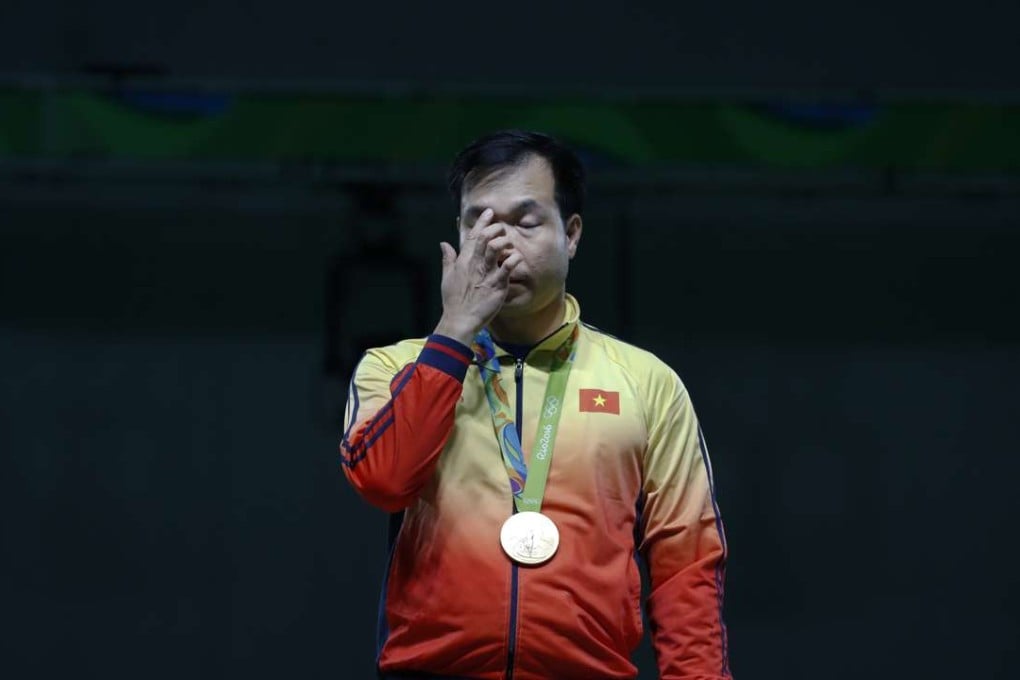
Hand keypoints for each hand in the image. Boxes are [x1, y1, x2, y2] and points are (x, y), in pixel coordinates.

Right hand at [434, 208, 522, 345]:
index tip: (490, 212)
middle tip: (501, 229)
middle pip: (486, 238)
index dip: (482, 222)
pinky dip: (514, 259)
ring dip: (505, 242)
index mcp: (463, 261)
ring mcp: (486, 273)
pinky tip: (517, 258)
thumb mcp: (447, 277)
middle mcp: (475, 264)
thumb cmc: (453, 300)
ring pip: (496, 248)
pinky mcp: (497, 285)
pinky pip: (508, 267)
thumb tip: (443, 244)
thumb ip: (447, 259)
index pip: (473, 236)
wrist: (460, 320)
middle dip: (495, 229)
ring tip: (509, 244)